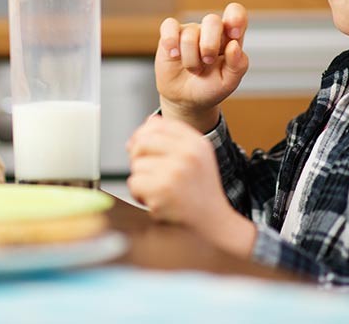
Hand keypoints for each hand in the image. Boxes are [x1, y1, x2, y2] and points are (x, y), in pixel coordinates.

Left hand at [127, 115, 255, 257]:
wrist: (214, 226)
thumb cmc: (201, 194)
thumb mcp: (196, 159)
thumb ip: (172, 140)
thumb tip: (142, 128)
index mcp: (196, 143)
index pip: (157, 124)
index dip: (143, 135)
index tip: (143, 149)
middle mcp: (188, 154)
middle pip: (142, 142)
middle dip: (138, 158)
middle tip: (149, 173)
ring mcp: (175, 171)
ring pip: (136, 164)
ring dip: (141, 180)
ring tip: (158, 191)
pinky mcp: (162, 191)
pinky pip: (134, 183)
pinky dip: (140, 195)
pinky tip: (156, 201)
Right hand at [155, 2, 248, 131]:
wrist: (185, 100)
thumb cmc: (210, 87)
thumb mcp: (229, 82)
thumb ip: (238, 65)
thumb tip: (234, 45)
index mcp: (229, 37)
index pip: (236, 13)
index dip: (236, 18)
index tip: (234, 36)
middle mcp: (211, 30)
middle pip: (212, 20)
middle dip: (209, 46)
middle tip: (207, 62)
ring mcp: (190, 31)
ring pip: (190, 34)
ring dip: (191, 59)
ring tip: (193, 69)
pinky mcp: (171, 34)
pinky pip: (169, 26)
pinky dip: (171, 42)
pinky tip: (174, 55)